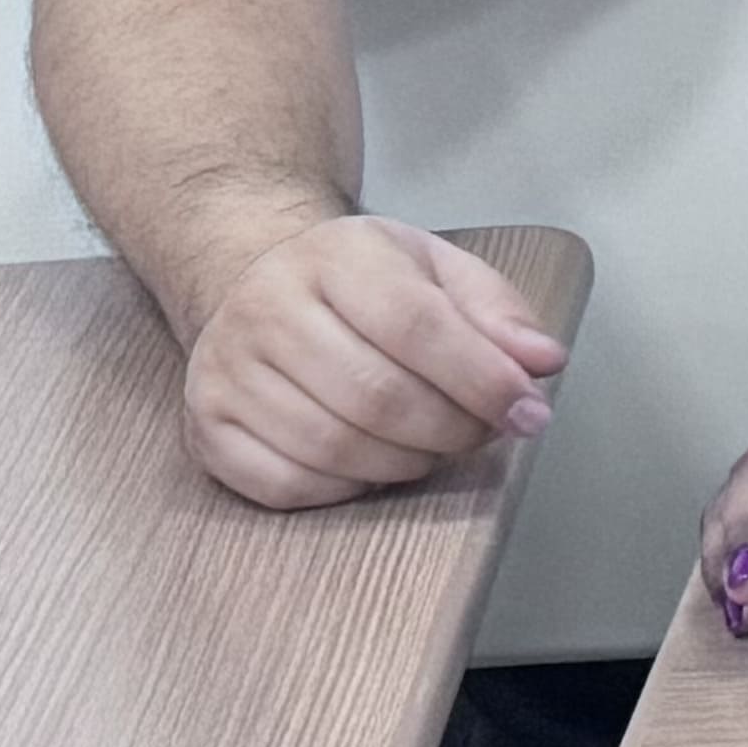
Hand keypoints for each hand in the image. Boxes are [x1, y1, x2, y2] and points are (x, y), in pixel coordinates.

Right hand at [179, 213, 566, 509]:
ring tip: (433, 445)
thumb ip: (497, 311)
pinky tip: (370, 464)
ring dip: (406, 464)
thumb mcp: (436, 267)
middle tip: (483, 433)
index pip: (417, 326)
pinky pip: (284, 484)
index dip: (482, 380)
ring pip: (333, 447)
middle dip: (452, 430)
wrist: (250, 275)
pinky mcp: (205, 426)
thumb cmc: (360, 279)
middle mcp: (268, 310)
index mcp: (336, 257)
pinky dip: (344, 489)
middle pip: (377, 396)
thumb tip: (542, 362)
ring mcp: (226, 372)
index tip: (529, 411)